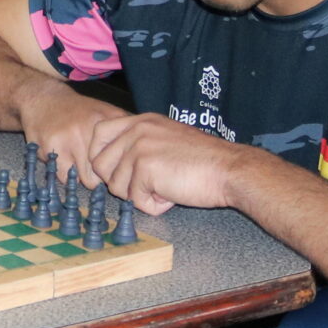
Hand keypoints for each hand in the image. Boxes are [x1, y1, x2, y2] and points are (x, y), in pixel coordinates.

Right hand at [19, 83, 134, 186]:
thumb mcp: (105, 112)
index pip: (123, 158)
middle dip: (102, 176)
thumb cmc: (78, 111)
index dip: (120, 169)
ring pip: (85, 179)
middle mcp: (91, 130)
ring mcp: (71, 139)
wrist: (44, 100)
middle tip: (94, 168)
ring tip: (79, 163)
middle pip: (106, 174)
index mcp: (108, 121)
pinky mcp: (52, 148)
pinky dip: (66, 174)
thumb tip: (144, 154)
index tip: (116, 170)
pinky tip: (64, 160)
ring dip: (83, 176)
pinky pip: (65, 177)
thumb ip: (125, 130)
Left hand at [85, 111, 248, 214]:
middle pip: (99, 164)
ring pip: (116, 186)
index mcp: (141, 121)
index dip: (101, 156)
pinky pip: (135, 200)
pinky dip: (154, 205)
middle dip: (119, 182)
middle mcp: (136, 130)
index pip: (98, 133)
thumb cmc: (204, 160)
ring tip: (165, 188)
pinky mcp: (145, 169)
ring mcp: (139, 148)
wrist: (228, 170)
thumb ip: (141, 143)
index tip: (115, 170)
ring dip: (139, 195)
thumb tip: (116, 164)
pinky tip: (172, 195)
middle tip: (146, 185)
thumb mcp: (167, 137)